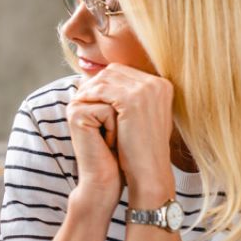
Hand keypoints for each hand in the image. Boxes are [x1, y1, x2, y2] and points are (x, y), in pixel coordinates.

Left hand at [74, 64, 175, 204]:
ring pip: (106, 78)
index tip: (89, 91)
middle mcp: (157, 83)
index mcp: (162, 85)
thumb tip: (107, 85)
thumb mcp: (141, 117)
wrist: (149, 169)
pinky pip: (102, 90)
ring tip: (78, 99)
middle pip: (114, 71)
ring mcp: (147, 90)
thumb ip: (131, 99)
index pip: (124, 71)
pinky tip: (80, 104)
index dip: (103, 80)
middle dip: (94, 81)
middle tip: (80, 94)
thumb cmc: (142, 148)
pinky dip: (89, 95)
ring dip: (89, 88)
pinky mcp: (133, 100)